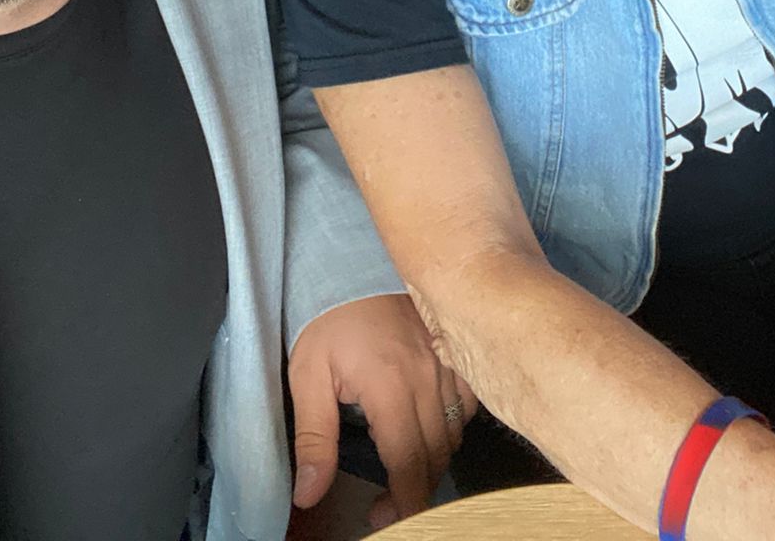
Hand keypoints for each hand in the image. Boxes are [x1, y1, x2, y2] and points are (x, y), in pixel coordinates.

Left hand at [287, 292, 478, 526]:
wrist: (352, 260)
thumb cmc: (327, 316)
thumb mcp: (306, 375)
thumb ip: (312, 439)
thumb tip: (308, 494)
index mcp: (391, 386)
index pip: (409, 463)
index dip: (403, 503)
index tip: (384, 518)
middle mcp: (429, 377)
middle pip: (436, 455)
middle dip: (415, 489)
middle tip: (387, 504)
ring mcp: (449, 363)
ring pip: (455, 433)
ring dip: (434, 459)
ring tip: (404, 468)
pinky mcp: (457, 352)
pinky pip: (467, 405)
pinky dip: (453, 425)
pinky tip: (429, 427)